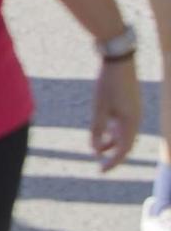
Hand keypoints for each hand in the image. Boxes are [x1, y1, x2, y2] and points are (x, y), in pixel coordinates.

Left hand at [90, 55, 140, 171]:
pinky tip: (102, 132)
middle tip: (100, 164)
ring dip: (112, 142)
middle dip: (113, 155)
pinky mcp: (129, 104)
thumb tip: (95, 148)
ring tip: (97, 150)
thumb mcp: (99, 107)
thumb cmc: (108, 84)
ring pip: (124, 134)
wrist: (118, 59)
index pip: (124, 150)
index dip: (113, 162)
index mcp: (132, 123)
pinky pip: (123, 124)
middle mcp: (136, 119)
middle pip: (126, 144)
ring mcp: (134, 111)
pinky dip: (113, 131)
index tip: (101, 170)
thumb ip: (97, 128)